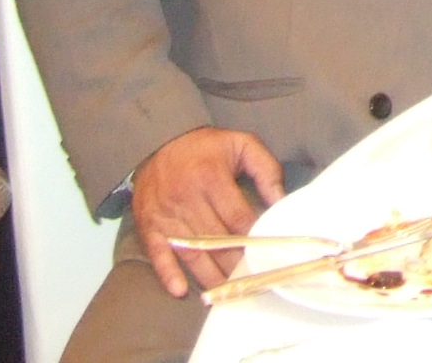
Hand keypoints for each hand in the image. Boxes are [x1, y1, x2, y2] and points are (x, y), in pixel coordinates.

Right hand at [130, 127, 282, 299]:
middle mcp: (187, 199)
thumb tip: (282, 201)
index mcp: (211, 178)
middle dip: (235, 262)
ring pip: (191, 252)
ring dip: (209, 275)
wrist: (159, 141)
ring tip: (227, 292)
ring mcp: (166, 215)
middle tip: (252, 279)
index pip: (237, 218)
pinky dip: (168, 274)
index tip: (267, 253)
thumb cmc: (207, 147)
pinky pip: (158, 254)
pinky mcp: (149, 225)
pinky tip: (181, 290)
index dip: (253, 238)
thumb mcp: (242, 144)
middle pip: (216, 240)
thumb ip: (267, 170)